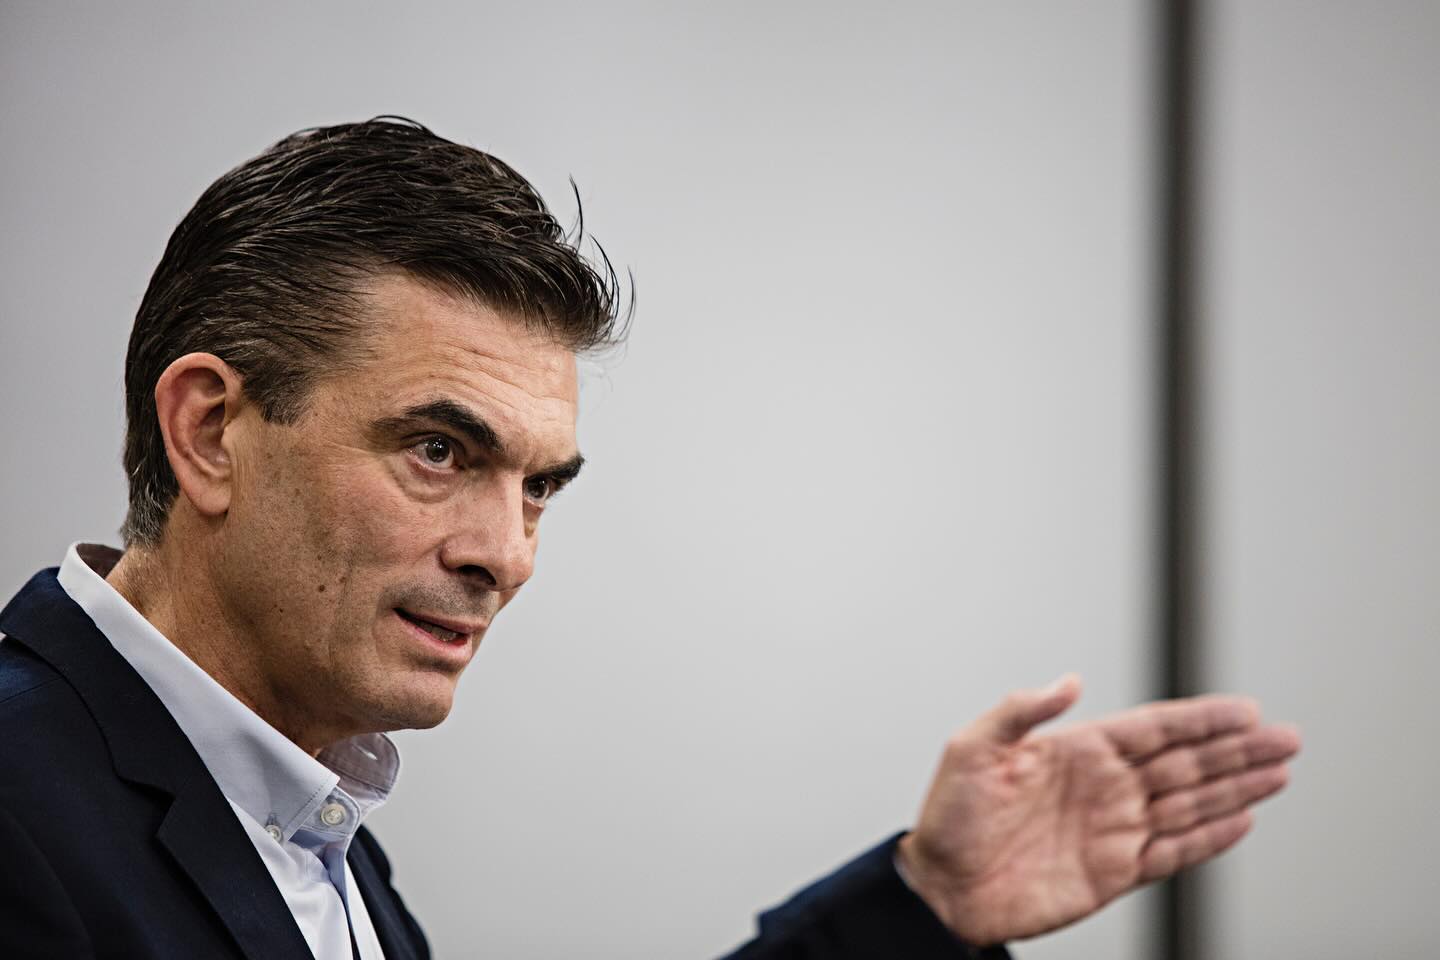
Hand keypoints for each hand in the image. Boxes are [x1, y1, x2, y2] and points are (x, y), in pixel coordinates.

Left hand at [896, 676, 1300, 945]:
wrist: (941, 888)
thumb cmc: (948, 817)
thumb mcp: (972, 749)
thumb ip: (1021, 711)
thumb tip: (1068, 680)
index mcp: (1076, 751)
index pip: (1153, 728)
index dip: (1200, 719)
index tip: (1244, 709)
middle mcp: (1104, 787)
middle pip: (1187, 762)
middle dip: (1237, 749)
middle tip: (1285, 737)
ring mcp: (1113, 829)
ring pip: (1191, 803)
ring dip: (1237, 788)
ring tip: (1280, 772)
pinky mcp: (1115, 871)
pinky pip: (1174, 850)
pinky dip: (1210, 838)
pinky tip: (1242, 820)